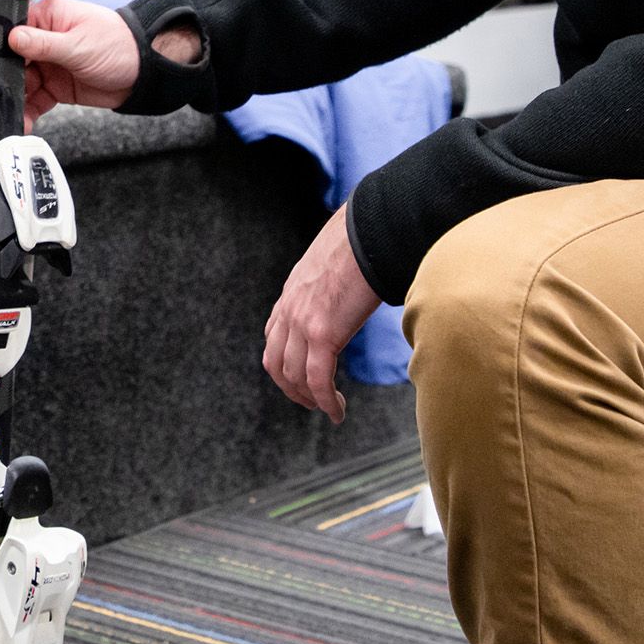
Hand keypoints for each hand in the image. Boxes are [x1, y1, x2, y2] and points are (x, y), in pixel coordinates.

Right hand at [7, 0, 139, 128]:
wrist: (144, 73)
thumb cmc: (118, 46)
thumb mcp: (77, 45)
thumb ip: (42, 44)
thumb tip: (12, 37)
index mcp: (49, 18)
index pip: (14, 31)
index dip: (2, 51)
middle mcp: (45, 39)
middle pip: (14, 60)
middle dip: (6, 80)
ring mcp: (50, 63)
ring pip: (22, 83)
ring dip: (16, 99)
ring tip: (11, 114)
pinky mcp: (56, 85)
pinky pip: (35, 99)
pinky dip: (28, 110)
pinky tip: (23, 121)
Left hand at [262, 206, 380, 424]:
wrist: (369, 231)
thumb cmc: (362, 241)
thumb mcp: (332, 264)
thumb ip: (332, 284)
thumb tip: (356, 287)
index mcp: (291, 294)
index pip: (273, 338)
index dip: (284, 365)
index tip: (302, 379)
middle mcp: (289, 309)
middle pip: (276, 364)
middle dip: (292, 389)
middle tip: (312, 402)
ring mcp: (302, 322)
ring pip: (294, 376)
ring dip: (310, 399)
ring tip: (329, 409)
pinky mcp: (322, 332)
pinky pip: (318, 379)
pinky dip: (326, 401)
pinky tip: (337, 412)